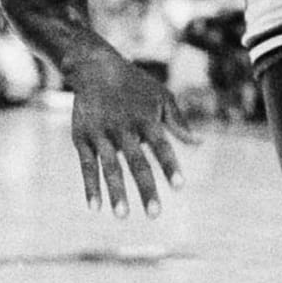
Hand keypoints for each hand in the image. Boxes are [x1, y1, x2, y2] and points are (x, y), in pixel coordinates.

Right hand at [64, 42, 194, 216]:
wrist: (95, 67)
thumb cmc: (135, 85)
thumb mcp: (161, 97)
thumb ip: (178, 122)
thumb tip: (199, 143)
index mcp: (146, 119)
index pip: (161, 146)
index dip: (169, 165)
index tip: (179, 186)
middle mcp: (124, 127)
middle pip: (137, 162)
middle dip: (146, 188)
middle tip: (155, 214)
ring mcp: (101, 133)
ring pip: (110, 167)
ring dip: (116, 192)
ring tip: (123, 216)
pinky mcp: (82, 138)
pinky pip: (87, 166)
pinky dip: (90, 187)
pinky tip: (95, 208)